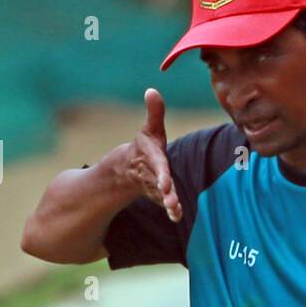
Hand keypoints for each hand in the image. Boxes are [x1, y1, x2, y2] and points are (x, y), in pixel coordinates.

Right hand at [123, 88, 180, 221]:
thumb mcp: (150, 129)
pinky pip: (164, 204)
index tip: (165, 183)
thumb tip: (152, 90)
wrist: (128, 169)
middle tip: (169, 200)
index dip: (161, 174)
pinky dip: (171, 210)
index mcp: (152, 158)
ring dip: (169, 203)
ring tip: (175, 210)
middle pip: (159, 184)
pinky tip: (177, 216)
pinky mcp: (159, 195)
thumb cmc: (145, 146)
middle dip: (165, 192)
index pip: (158, 165)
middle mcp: (152, 174)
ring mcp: (155, 187)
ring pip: (161, 196)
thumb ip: (154, 112)